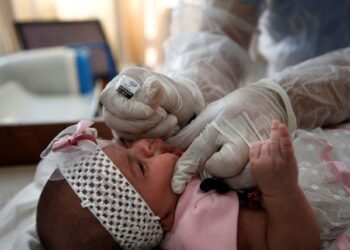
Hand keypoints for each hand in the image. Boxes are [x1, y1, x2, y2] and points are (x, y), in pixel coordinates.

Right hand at [100, 67, 204, 139]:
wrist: (183, 108)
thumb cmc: (175, 95)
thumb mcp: (171, 91)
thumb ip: (160, 90)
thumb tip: (151, 86)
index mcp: (124, 81)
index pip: (109, 98)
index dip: (127, 109)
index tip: (150, 112)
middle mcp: (116, 99)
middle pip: (113, 119)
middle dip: (142, 122)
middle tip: (164, 115)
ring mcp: (119, 117)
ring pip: (124, 132)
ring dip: (152, 130)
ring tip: (172, 119)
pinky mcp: (126, 132)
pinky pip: (133, 140)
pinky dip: (154, 136)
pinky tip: (169, 127)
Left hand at [169, 80, 296, 193]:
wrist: (268, 99)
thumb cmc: (233, 108)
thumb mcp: (209, 113)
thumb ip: (190, 133)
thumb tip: (168, 146)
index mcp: (220, 125)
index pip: (198, 151)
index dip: (184, 170)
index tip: (176, 186)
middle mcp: (240, 137)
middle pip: (223, 168)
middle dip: (214, 170)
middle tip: (213, 163)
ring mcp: (258, 148)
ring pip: (242, 178)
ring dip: (230, 179)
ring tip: (227, 168)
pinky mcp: (273, 156)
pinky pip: (256, 179)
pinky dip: (245, 180)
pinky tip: (240, 170)